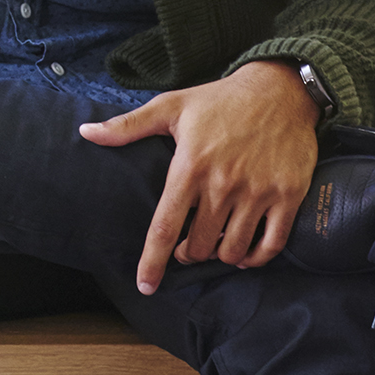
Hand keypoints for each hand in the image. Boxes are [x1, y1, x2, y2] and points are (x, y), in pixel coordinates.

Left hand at [79, 61, 320, 294]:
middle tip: (184, 246)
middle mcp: (223, 184)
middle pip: (199, 244)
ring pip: (233, 249)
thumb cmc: (218, 100)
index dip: (153, 260)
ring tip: (212, 246)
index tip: (145, 284)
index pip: (164, 226)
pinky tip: (244, 255)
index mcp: (189, 166)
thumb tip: (86, 133)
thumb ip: (127, 126)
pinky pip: (272, 244)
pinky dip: (256, 258)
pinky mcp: (288, 196)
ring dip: (219, 256)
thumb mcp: (169, 106)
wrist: (279, 90)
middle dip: (187, 253)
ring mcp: (258, 192)